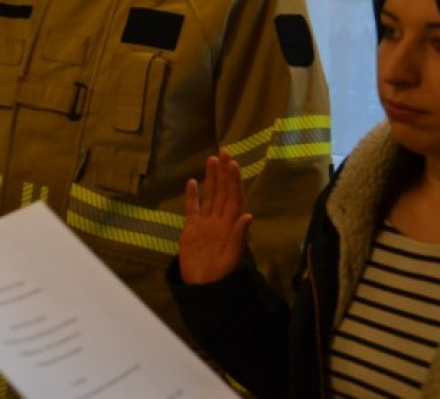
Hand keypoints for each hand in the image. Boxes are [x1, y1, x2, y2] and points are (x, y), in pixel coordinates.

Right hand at [178, 150, 252, 284]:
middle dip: (223, 172)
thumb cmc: (219, 275)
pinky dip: (192, 195)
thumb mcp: (231, 257)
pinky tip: (192, 182)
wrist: (202, 288)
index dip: (233, 180)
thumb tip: (247, 216)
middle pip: (222, 192)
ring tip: (211, 160)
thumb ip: (238, 236)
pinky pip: (192, 208)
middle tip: (224, 151)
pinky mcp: (191, 229)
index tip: (232, 163)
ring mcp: (205, 223)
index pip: (232, 197)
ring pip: (209, 195)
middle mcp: (218, 220)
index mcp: (229, 225)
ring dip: (211, 178)